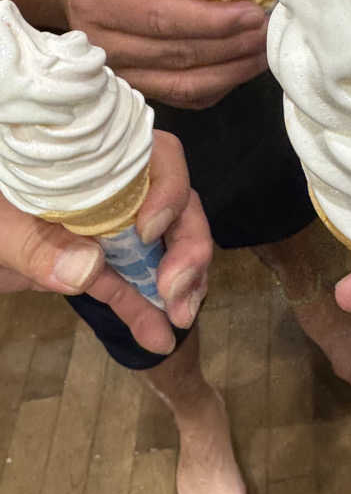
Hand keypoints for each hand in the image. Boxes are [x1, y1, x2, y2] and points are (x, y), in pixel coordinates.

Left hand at [0, 130, 212, 354]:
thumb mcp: (1, 223)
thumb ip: (38, 244)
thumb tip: (89, 268)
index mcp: (99, 160)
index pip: (157, 156)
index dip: (168, 188)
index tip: (149, 231)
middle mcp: (116, 187)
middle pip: (175, 203)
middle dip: (189, 246)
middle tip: (177, 289)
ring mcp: (109, 226)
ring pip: (166, 244)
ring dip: (181, 281)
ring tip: (181, 315)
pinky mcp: (98, 264)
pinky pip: (131, 282)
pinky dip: (145, 309)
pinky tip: (159, 337)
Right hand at [52, 0, 278, 108]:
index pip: (164, 17)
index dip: (214, 21)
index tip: (254, 12)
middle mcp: (105, 43)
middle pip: (180, 54)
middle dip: (234, 45)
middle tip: (270, 29)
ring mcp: (119, 72)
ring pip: (185, 84)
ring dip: (234, 70)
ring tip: (265, 49)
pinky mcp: (136, 88)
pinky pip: (185, 96)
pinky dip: (221, 84)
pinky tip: (244, 65)